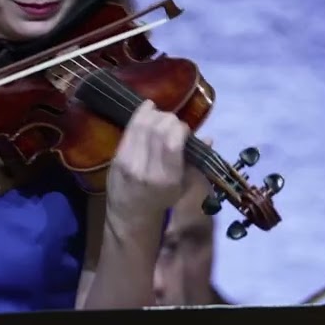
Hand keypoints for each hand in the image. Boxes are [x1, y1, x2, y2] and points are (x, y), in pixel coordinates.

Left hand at [106, 100, 190, 225]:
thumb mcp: (183, 186)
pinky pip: (130, 128)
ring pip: (143, 125)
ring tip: (162, 117)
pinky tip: (149, 109)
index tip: (185, 130)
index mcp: (168, 179)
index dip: (181, 128)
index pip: (173, 141)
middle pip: (158, 129)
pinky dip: (141, 114)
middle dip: (170, 119)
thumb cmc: (162, 201)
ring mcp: (129, 162)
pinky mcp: (117, 157)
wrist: (130, 215)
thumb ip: (195, 161)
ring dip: (156, 115)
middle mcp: (147, 169)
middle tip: (174, 124)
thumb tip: (208, 137)